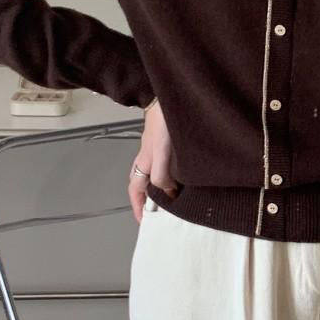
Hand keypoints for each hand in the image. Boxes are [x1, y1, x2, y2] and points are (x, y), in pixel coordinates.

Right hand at [128, 101, 179, 222]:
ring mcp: (157, 150)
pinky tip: (184, 177)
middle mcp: (148, 158)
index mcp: (144, 162)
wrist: (171, 97)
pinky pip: (167, 166)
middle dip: (150, 201)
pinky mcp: (168, 143)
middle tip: (162, 214)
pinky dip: (172, 176)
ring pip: (155, 175)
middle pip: (144, 184)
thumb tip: (166, 192)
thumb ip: (161, 173)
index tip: (145, 223)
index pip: (136, 191)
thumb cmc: (164, 122)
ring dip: (162, 189)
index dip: (139, 208)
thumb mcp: (161, 152)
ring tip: (175, 201)